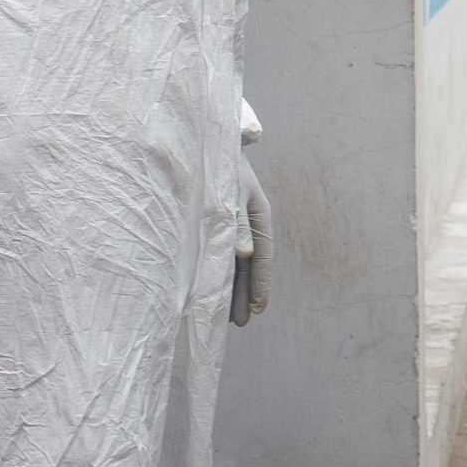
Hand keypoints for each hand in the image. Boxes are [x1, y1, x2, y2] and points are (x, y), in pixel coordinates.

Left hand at [231, 158, 274, 325]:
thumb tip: (245, 256)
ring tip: (230, 317)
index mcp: (260, 214)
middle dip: (247, 294)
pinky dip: (221, 275)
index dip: (261, 282)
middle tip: (243, 322)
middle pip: (250, 265)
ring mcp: (232, 226)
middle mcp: (247, 224)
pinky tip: (216, 292)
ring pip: (235, 264)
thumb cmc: (220, 167)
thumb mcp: (230, 193)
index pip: (264, 255)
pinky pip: (221, 256)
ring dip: (234, 289)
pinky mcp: (215, 227)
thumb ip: (236, 224)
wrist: (203, 145)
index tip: (259, 307)